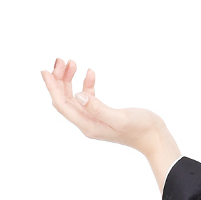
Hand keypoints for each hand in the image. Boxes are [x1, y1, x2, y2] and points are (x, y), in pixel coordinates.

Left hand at [40, 59, 179, 190]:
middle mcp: (88, 123)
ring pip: (74, 97)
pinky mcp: (103, 114)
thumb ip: (98, 108)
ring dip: (70, 80)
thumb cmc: (141, 129)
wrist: (156, 139)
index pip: (63, 105)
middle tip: (61, 60)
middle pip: (65, 99)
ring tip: (72, 62)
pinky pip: (88, 97)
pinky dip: (87, 84)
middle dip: (59, 80)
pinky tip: (91, 73)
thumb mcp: (120, 117)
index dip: (52, 88)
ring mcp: (95, 119)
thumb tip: (78, 95)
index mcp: (88, 125)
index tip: (45, 70)